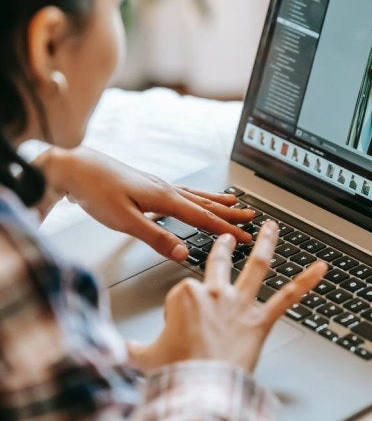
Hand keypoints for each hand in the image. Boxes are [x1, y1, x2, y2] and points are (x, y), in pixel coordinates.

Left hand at [42, 146, 254, 260]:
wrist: (73, 167)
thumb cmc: (95, 191)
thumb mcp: (125, 221)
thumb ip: (156, 238)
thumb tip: (183, 253)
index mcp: (165, 199)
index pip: (204, 218)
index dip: (227, 229)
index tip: (245, 237)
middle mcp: (166, 189)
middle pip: (206, 204)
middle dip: (230, 213)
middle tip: (250, 217)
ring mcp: (158, 185)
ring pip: (196, 196)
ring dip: (217, 201)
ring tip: (233, 202)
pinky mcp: (148, 185)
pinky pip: (182, 192)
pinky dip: (197, 196)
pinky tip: (194, 198)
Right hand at [127, 221, 327, 373]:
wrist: (199, 390)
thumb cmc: (174, 373)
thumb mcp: (140, 358)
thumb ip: (129, 350)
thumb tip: (115, 352)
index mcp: (184, 297)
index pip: (184, 292)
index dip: (180, 311)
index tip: (178, 328)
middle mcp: (214, 294)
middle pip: (219, 264)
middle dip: (223, 248)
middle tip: (227, 238)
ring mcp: (239, 305)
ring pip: (256, 267)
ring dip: (265, 244)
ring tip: (271, 228)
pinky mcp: (260, 321)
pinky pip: (287, 297)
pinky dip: (306, 281)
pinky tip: (320, 269)